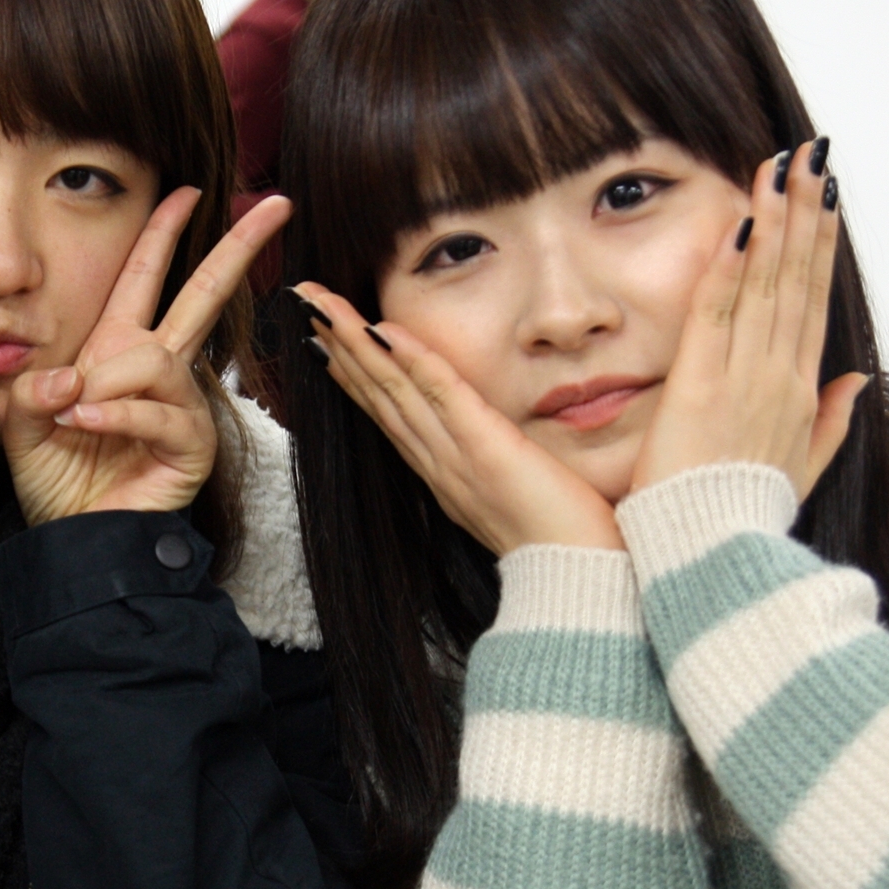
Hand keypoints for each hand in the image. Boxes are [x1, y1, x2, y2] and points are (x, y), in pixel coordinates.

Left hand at [5, 192, 289, 525]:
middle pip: (204, 294)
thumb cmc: (55, 479)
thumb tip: (71, 377)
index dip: (165, 232)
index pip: (147, 276)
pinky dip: (116, 414)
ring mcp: (181, 406)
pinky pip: (158, 410)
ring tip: (75, 415)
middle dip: (240, 247)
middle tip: (278, 205)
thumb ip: (36, 389)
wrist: (75, 539)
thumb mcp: (25, 423)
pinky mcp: (191, 444)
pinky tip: (86, 424)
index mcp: (118, 350)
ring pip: (157, 358)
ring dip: (108, 382)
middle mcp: (158, 369)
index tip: (189, 190)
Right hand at [297, 282, 622, 554]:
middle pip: (378, 398)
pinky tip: (382, 328)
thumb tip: (504, 450)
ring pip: (395, 390)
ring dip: (354, 344)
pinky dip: (411, 359)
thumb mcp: (522, 499)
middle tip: (305, 306)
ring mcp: (458, 458)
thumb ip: (505, 468)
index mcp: (447, 477)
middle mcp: (441, 466)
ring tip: (321, 306)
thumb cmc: (566, 545)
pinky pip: (441, 395)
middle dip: (338, 349)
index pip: (391, 417)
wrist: (582, 582)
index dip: (355, 377)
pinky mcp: (487, 449)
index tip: (325, 343)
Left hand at [631, 139, 868, 497]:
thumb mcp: (799, 471)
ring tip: (784, 165)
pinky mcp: (702, 386)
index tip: (825, 197)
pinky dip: (729, 265)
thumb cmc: (744, 519)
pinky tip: (737, 220)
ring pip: (766, 284)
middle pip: (798, 281)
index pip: (812, 304)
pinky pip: (718, 313)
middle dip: (807, 213)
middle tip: (814, 153)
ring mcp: (745, 378)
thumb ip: (829, 423)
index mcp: (799, 393)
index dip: (819, 246)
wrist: (716, 561)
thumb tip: (855, 381)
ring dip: (776, 221)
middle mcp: (780, 377)